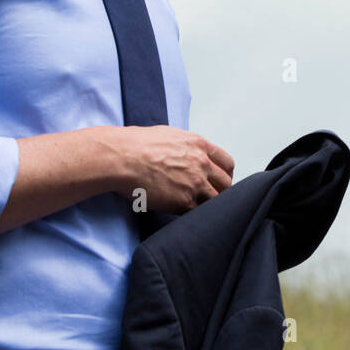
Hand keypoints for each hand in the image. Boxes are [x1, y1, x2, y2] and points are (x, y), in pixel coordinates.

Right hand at [109, 125, 234, 213]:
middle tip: (210, 197)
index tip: (219, 181)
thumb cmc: (136, 145)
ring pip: (216, 200)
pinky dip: (194, 214)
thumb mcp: (169, 135)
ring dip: (209, 205)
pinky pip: (198, 212)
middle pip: (226, 183)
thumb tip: (188, 154)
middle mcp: (202, 163)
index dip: (224, 174)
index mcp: (199, 145)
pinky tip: (185, 212)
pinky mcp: (184, 201)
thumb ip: (186, 147)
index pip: (227, 163)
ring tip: (196, 206)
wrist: (122, 158)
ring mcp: (195, 183)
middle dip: (220, 191)